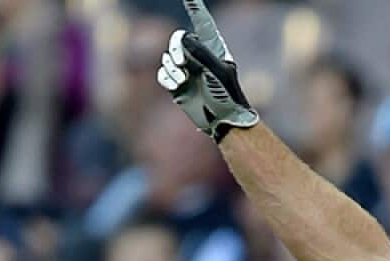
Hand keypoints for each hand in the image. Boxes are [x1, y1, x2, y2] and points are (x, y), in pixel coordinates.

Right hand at [156, 0, 259, 142]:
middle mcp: (199, 56)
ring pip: (167, 57)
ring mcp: (187, 70)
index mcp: (213, 48)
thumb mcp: (218, 72)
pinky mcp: (177, 84)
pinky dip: (166, 79)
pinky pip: (162, 74)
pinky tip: (177, 86)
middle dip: (176, 48)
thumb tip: (182, 39)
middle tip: (181, 62)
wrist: (223, 120)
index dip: (194, 6)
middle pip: (177, 39)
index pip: (202, 21)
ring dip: (172, 68)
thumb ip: (201, 52)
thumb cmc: (227, 96)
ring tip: (185, 80)